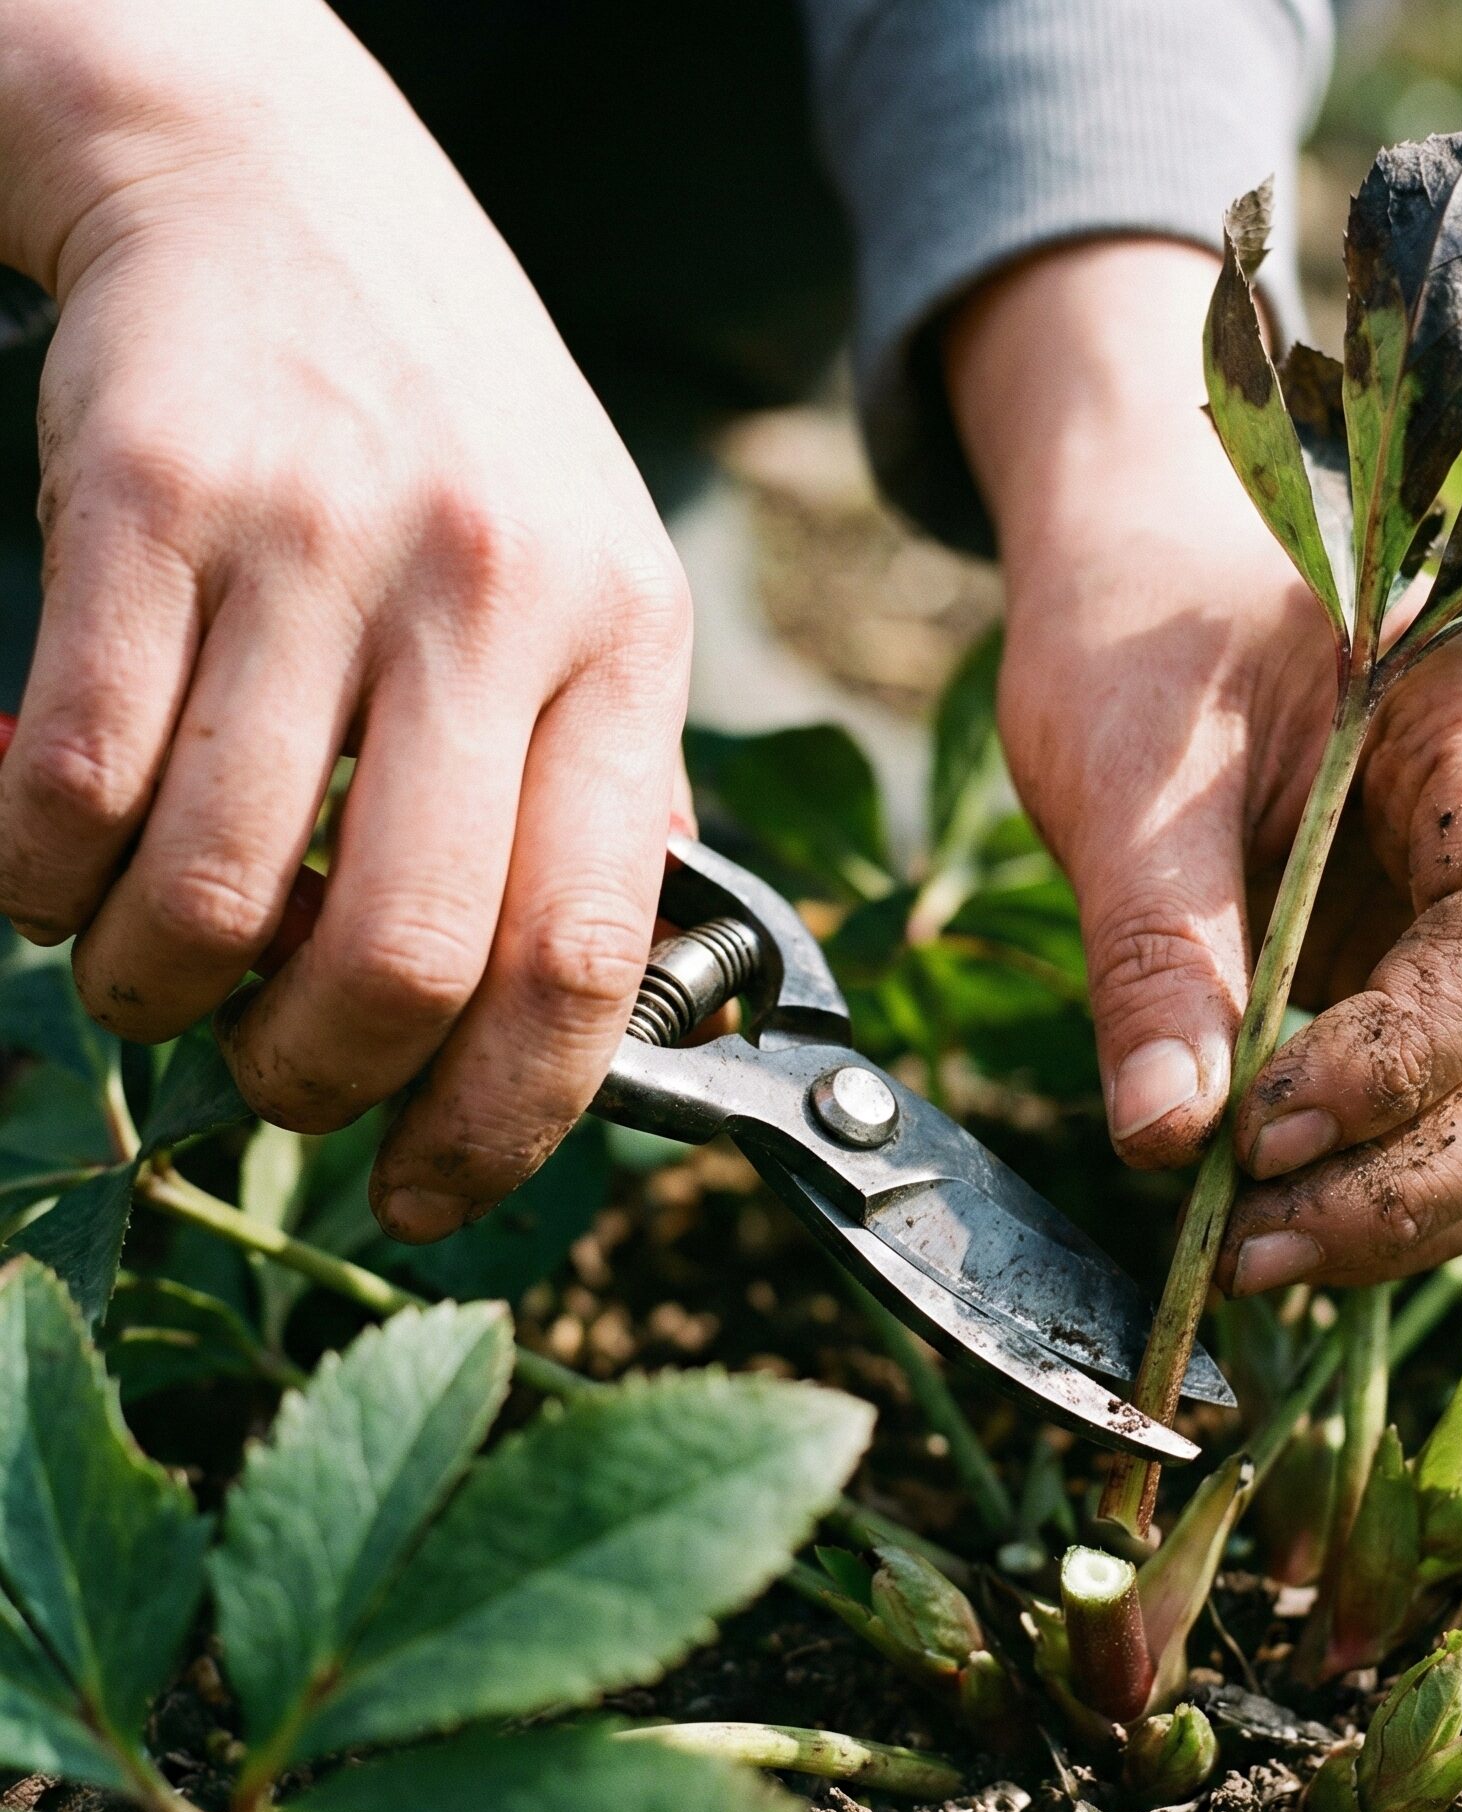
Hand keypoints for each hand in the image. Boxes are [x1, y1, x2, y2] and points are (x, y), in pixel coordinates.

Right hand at [0, 2, 689, 1239]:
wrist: (284, 189)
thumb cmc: (452, 436)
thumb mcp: (597, 589)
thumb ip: (610, 782)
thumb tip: (602, 987)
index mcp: (623, 644)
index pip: (586, 948)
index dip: (508, 1118)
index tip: (437, 1191)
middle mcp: (491, 599)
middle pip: (401, 954)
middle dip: (320, 1080)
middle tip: (281, 1084)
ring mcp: (318, 546)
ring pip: (213, 891)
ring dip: (158, 995)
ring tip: (156, 975)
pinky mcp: (147, 502)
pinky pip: (74, 778)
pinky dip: (44, 881)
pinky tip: (62, 870)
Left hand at [948, 239, 1461, 1292]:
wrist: (1158, 593)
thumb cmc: (1145, 639)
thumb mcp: (1124, 772)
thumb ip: (1156, 951)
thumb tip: (1165, 1140)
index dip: (1403, 1064)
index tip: (1258, 1136)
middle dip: (1413, 1179)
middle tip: (1250, 1247)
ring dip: (1411, 1214)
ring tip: (1251, 1255)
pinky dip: (1398, 1193)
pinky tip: (1286, 1221)